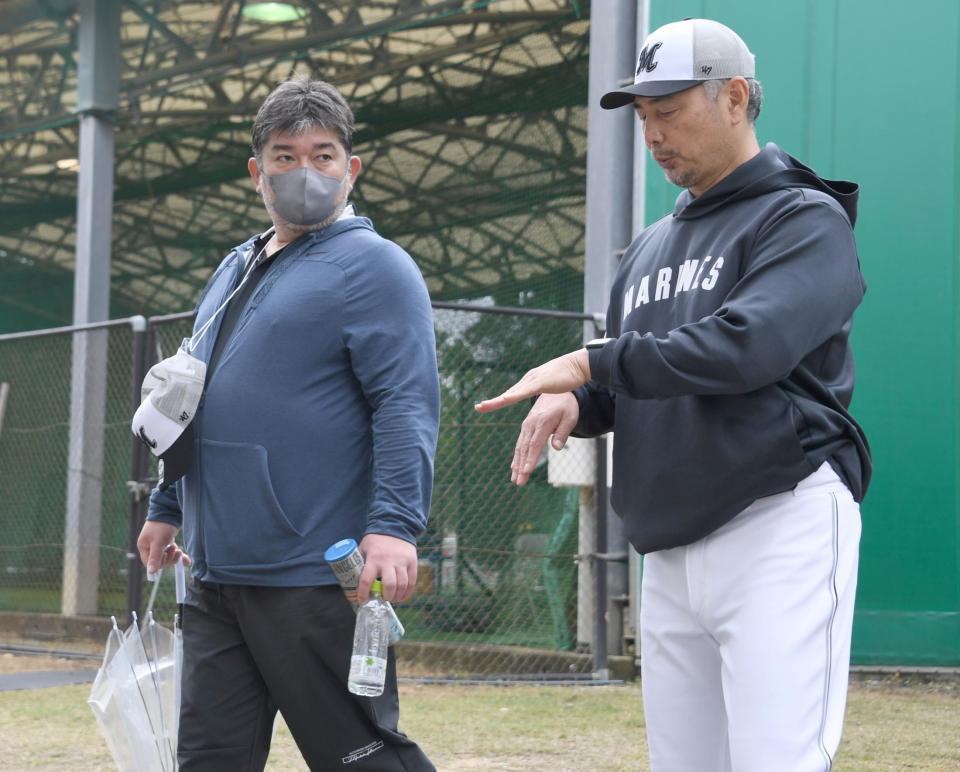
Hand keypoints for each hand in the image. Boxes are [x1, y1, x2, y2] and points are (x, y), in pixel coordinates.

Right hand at [137, 520, 191, 576]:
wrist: (170, 511)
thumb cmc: (162, 526)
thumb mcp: (158, 542)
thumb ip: (155, 557)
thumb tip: (151, 572)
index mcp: (144, 547)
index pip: (149, 563)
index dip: (159, 564)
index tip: (168, 558)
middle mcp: (150, 547)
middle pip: (160, 562)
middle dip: (169, 558)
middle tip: (175, 550)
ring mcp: (159, 545)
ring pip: (168, 558)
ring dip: (174, 556)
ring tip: (178, 549)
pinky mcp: (168, 542)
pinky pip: (173, 553)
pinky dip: (180, 556)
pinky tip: (187, 560)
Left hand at [357, 533, 417, 603]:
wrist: (395, 526)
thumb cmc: (376, 540)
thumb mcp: (364, 548)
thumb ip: (360, 562)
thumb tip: (351, 579)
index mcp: (374, 558)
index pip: (366, 580)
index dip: (363, 593)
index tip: (362, 600)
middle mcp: (389, 561)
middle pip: (389, 585)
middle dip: (386, 597)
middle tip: (382, 599)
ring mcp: (402, 562)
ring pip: (402, 585)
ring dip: (397, 596)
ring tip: (392, 599)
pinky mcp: (412, 562)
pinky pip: (412, 581)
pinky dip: (407, 592)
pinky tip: (402, 596)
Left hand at [474, 349, 590, 413]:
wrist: (579, 365)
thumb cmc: (568, 376)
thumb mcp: (552, 386)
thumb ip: (545, 389)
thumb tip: (541, 394)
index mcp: (530, 382)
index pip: (511, 394)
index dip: (498, 401)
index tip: (486, 406)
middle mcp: (528, 380)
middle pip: (507, 394)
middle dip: (493, 402)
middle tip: (478, 408)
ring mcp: (533, 380)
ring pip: (512, 393)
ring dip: (498, 401)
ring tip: (484, 406)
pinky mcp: (541, 381)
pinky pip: (525, 391)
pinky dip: (514, 396)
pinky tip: (505, 400)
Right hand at [509, 392, 579, 485]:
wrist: (557, 391)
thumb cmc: (566, 406)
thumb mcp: (570, 417)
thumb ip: (563, 432)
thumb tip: (557, 448)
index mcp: (543, 421)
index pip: (535, 444)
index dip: (530, 459)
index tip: (526, 471)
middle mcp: (531, 424)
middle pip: (525, 449)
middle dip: (521, 467)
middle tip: (518, 483)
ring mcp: (527, 425)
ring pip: (520, 447)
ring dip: (516, 464)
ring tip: (514, 479)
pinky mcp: (526, 426)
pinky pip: (520, 443)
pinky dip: (517, 456)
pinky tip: (514, 467)